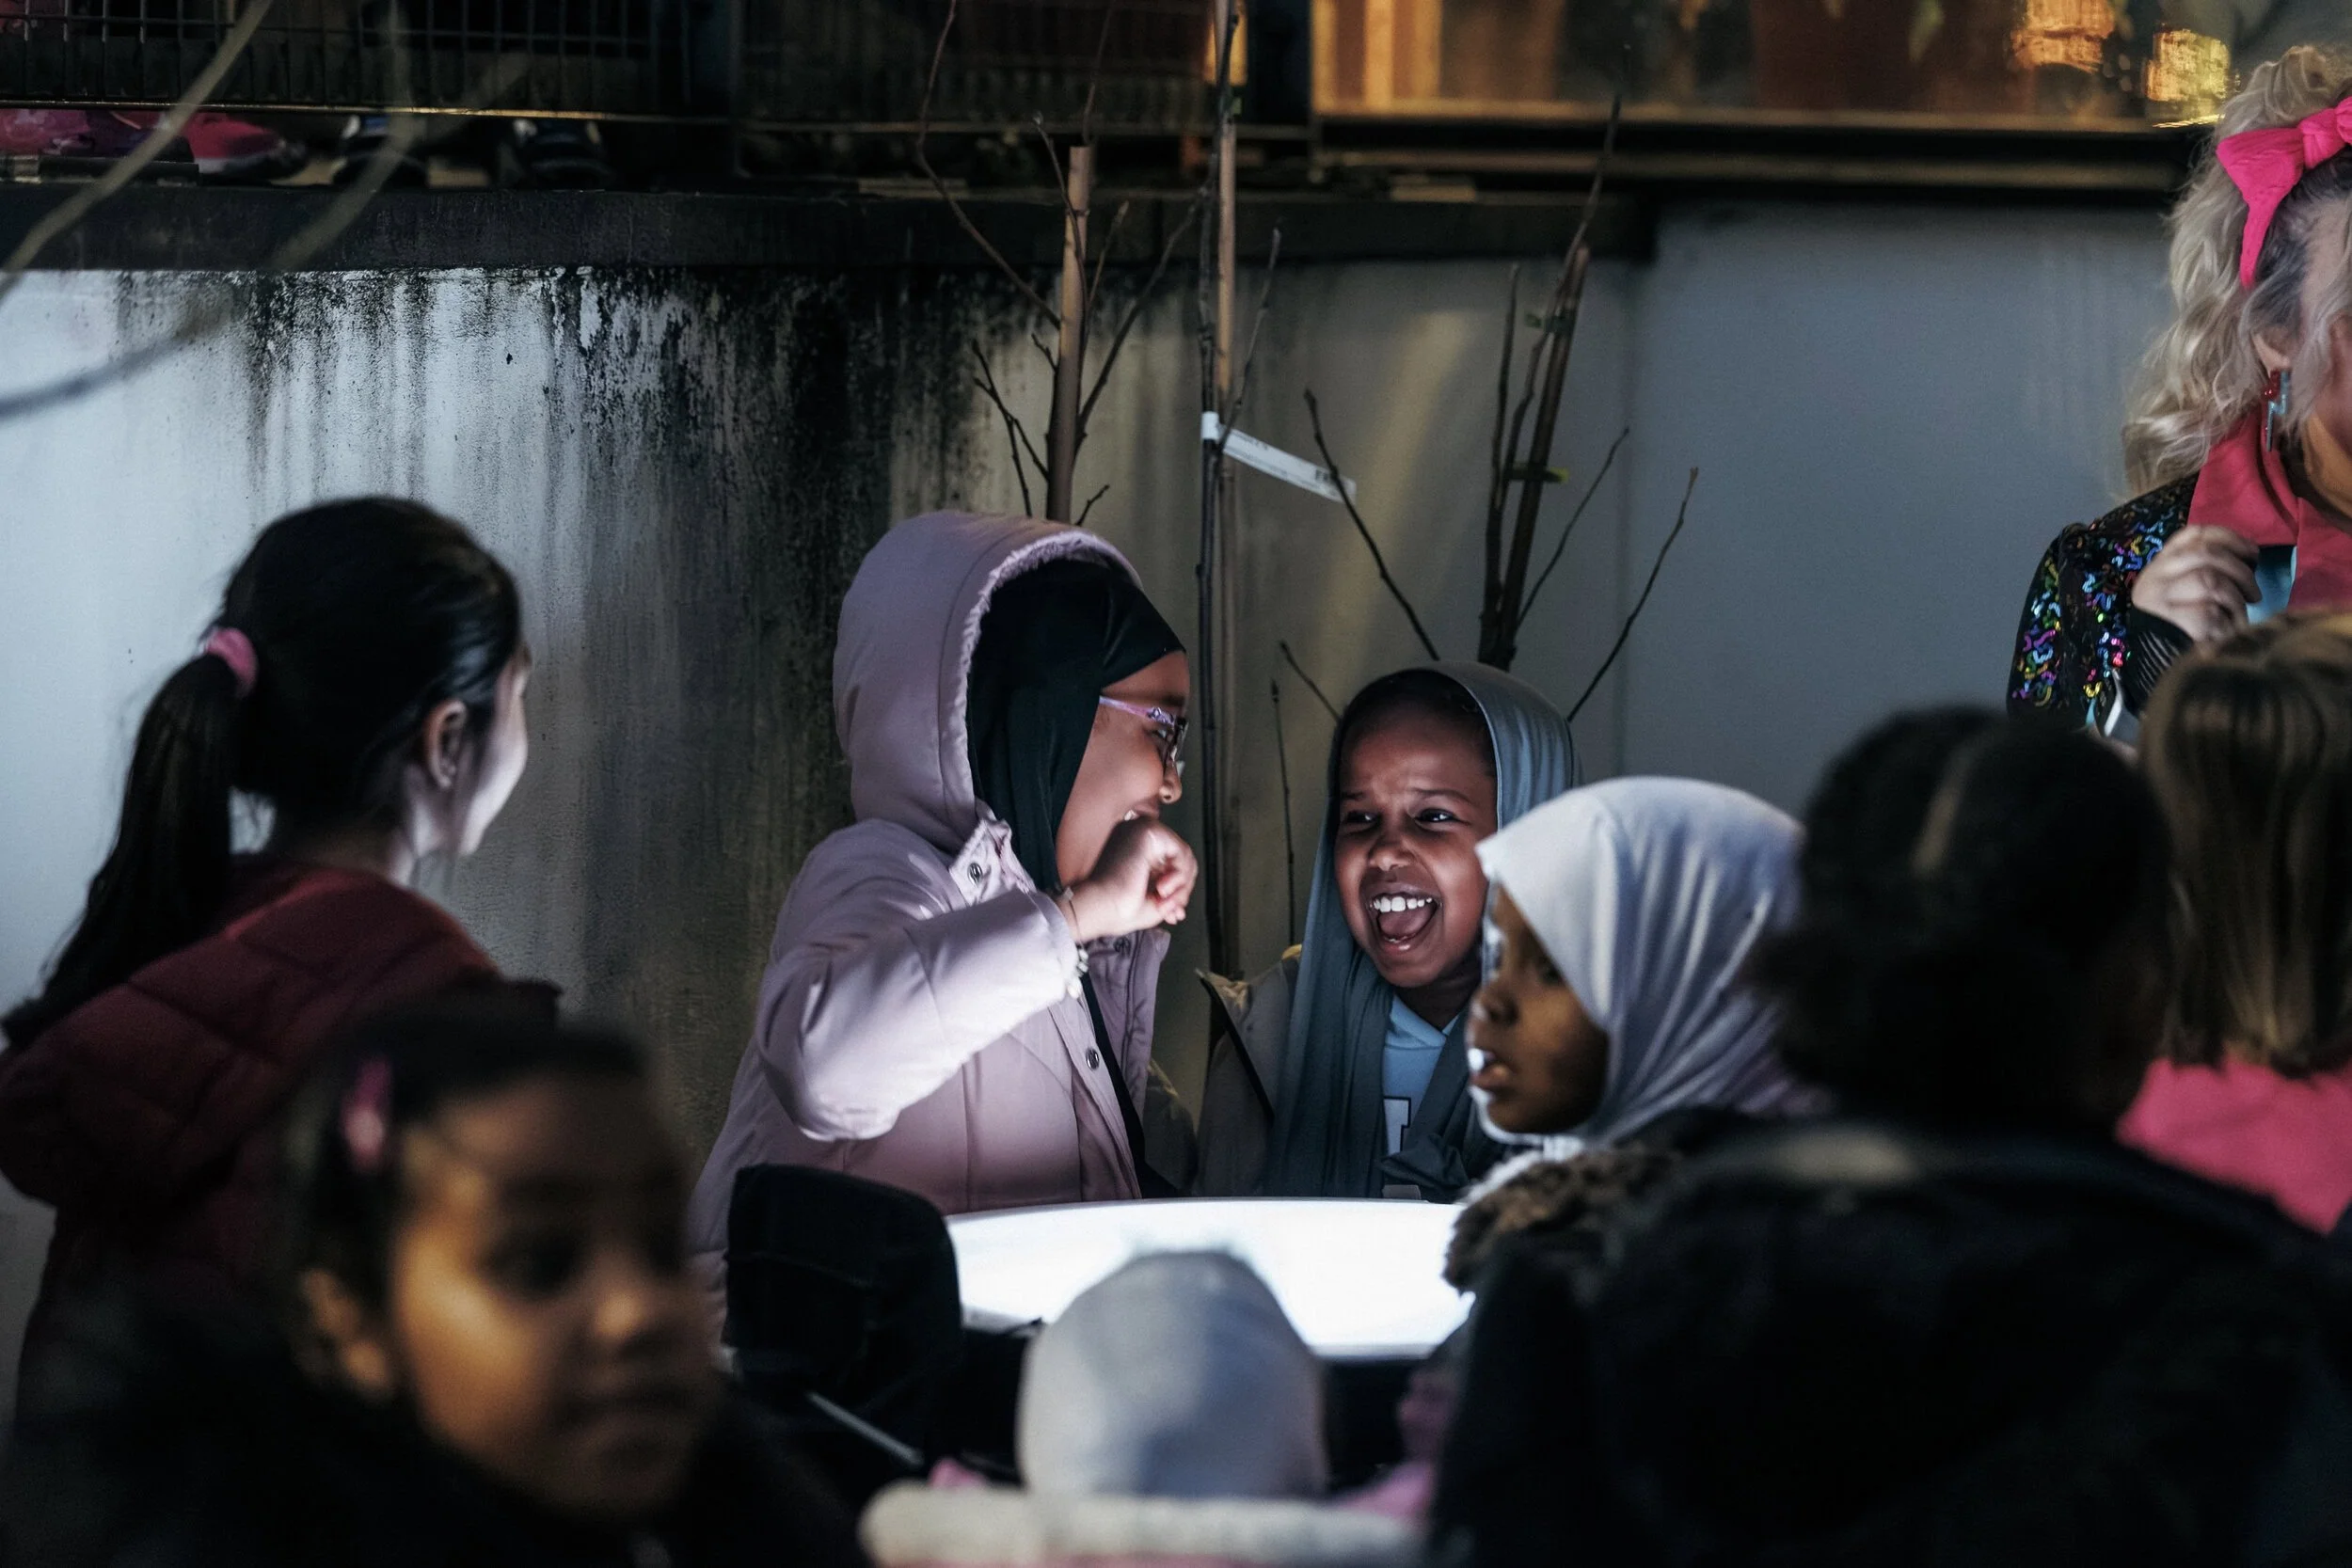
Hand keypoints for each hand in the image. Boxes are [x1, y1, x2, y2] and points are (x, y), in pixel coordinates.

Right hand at [1063, 818, 1197, 942]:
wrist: (1099, 909)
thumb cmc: (1116, 910)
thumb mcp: (1150, 901)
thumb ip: (1169, 893)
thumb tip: (1182, 902)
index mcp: (1130, 848)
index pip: (1168, 863)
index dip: (1178, 890)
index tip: (1172, 914)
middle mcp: (1134, 834)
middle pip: (1179, 858)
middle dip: (1182, 889)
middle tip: (1173, 911)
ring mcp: (1140, 830)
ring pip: (1184, 855)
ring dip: (1182, 886)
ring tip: (1165, 902)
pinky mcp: (1147, 831)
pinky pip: (1182, 851)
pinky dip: (1180, 875)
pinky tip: (1162, 889)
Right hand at [2131, 525, 2258, 644]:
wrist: (2159, 664)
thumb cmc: (2182, 626)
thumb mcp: (2188, 591)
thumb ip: (2206, 569)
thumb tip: (2248, 556)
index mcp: (2161, 564)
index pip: (2194, 534)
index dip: (2228, 538)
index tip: (2251, 553)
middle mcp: (2155, 576)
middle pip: (2206, 552)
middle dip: (2240, 571)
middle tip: (2254, 594)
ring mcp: (2160, 598)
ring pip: (2210, 579)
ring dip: (2235, 598)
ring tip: (2240, 615)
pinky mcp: (2170, 621)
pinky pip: (2210, 610)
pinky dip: (2227, 621)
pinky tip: (2226, 630)